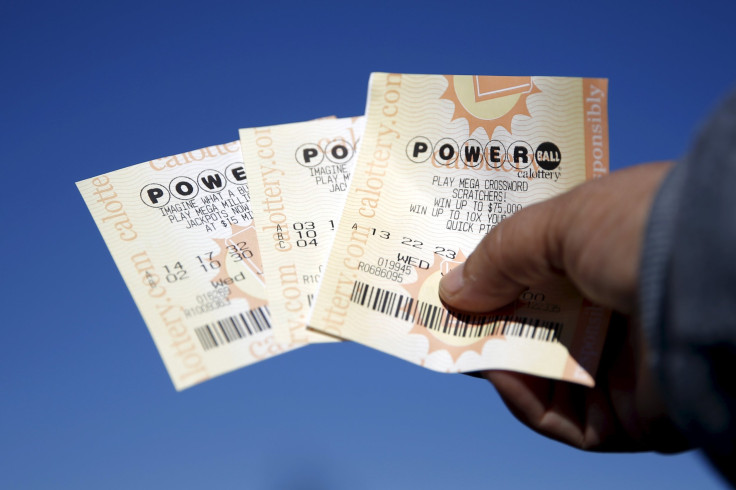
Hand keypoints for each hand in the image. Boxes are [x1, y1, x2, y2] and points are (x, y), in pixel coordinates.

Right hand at [439, 162, 690, 452]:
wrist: (716, 278)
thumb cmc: (642, 230)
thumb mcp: (559, 224)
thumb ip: (500, 256)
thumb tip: (452, 290)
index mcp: (618, 253)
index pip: (549, 267)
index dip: (500, 269)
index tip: (457, 272)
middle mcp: (626, 307)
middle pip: (544, 323)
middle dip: (490, 317)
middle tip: (441, 312)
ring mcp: (632, 363)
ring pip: (549, 374)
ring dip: (498, 360)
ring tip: (454, 342)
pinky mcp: (635, 415)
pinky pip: (567, 420)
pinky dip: (526, 400)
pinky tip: (498, 374)